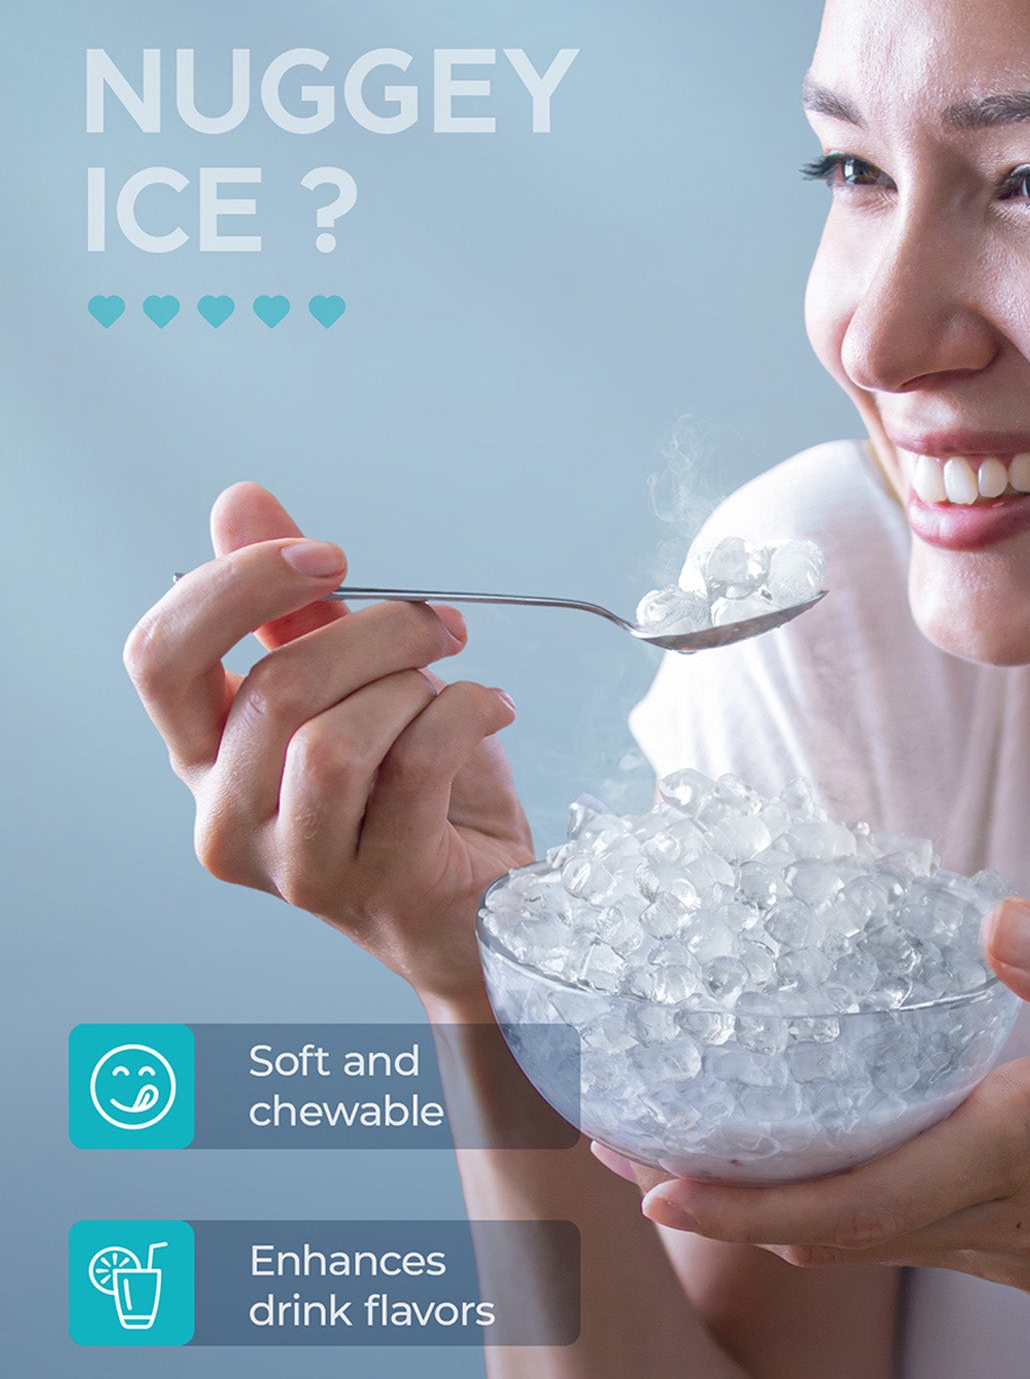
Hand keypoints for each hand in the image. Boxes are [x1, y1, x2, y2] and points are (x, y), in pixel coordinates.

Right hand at [124, 482, 534, 1005]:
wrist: (482, 901)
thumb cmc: (415, 795)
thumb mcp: (354, 683)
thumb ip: (292, 604)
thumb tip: (241, 502)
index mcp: (206, 760)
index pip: (160, 660)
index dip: (235, 587)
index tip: (325, 555)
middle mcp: (230, 820)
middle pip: (273, 688)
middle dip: (375, 631)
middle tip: (438, 624)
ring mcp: (298, 866)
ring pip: (335, 738)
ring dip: (415, 684)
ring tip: (455, 683)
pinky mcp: (379, 883)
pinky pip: (415, 765)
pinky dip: (469, 713)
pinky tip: (494, 709)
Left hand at [597, 900, 1029, 1377]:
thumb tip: (999, 921)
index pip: (860, 1191)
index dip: (747, 1194)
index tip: (654, 1176)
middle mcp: (1005, 1210)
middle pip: (834, 1224)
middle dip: (723, 1201)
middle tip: (627, 1156)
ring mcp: (1017, 1242)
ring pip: (867, 1235)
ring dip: (769, 1205)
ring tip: (694, 1158)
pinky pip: (912, 1235)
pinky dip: (838, 1209)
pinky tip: (820, 1167)